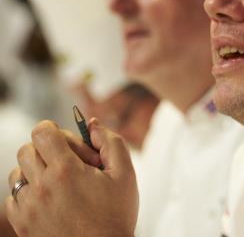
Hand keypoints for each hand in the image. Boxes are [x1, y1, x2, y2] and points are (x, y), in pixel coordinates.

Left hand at [5, 120, 137, 236]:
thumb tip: (92, 124)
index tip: (66, 141)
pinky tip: (51, 201)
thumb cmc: (116, 215)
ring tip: (59, 184)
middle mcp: (42, 187)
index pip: (42, 132)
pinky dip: (29, 194)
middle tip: (69, 164)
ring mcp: (29, 207)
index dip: (55, 131)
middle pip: (27, 149)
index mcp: (66, 171)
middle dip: (47, 150)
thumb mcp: (126, 174)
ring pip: (17, 173)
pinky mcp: (22, 224)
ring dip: (35, 172)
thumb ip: (110, 142)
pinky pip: (13, 198)